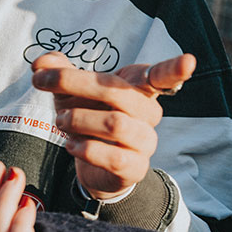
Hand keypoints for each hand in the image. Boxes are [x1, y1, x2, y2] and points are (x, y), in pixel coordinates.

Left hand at [31, 52, 195, 199]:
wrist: (95, 166)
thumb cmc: (88, 117)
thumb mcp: (69, 91)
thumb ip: (56, 71)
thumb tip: (42, 62)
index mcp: (140, 88)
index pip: (163, 76)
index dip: (176, 69)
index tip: (189, 62)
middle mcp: (149, 113)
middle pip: (119, 92)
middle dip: (75, 83)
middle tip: (42, 82)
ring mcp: (145, 142)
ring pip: (116, 124)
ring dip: (78, 120)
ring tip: (60, 121)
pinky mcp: (136, 168)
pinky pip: (113, 157)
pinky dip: (85, 149)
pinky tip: (72, 145)